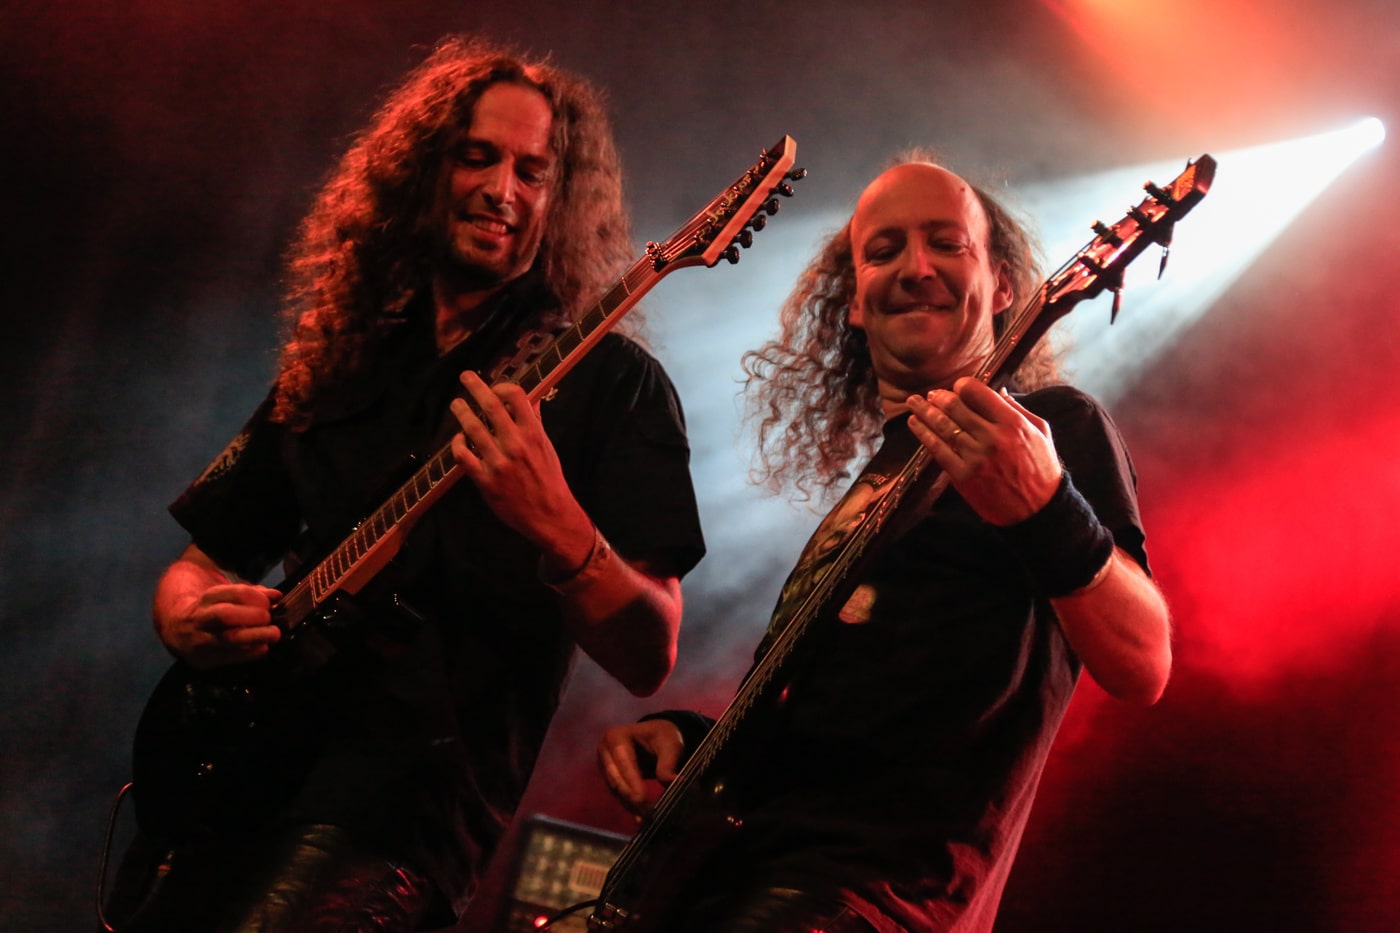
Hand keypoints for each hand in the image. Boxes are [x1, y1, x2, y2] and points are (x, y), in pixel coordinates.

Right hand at [154, 556, 282, 669]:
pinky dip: (251, 653)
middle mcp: (200, 619)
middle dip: (253, 616)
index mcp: (207, 599)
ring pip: (227, 639)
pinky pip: (231, 658)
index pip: (232, 593)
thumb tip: (276, 596)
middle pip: (225, 615)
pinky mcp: (203, 661)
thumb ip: (252, 595)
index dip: (255, 597)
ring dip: (256, 637)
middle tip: (269, 620)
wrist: (176, 631)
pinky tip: (262, 648)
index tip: (269, 603)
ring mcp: (200, 641)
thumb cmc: (211, 610)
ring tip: (273, 635)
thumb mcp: (225, 597)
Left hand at [449, 372, 587, 552]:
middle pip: (491, 407)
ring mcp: (499, 463)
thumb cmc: (549, 479)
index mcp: (534, 434)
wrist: (549, 515)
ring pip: (473, 428)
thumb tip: (531, 399)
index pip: (517, 397)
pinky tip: (458, 439)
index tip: (495, 387)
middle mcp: (516, 445)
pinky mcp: (486, 481)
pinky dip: (458, 443)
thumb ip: (535, 422)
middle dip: (475, 387)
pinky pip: (464, 456)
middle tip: (465, 377)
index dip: (502, 386)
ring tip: (457, 404)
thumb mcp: (547, 447)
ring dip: (462, 412)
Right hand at [596, 719, 685, 818]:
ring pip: (615, 789)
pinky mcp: (609, 777)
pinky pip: (618, 794)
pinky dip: (629, 805)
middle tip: (648, 814)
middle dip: (631, 798)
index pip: (624, 763)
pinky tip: (641, 817)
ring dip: (630, 805)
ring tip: (647, 818)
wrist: (658, 736)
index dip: (632, 783)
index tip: (643, 801)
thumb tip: (674, 783)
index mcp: (617, 736)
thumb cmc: (664, 736)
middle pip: (616, 778)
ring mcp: (605, 764)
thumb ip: (669, 764)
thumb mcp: (671, 744)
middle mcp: (605, 750)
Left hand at [907, 376, 1062, 524]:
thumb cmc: (1041, 469)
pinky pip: (938, 450)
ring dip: (925, 412)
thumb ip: (1017, 409)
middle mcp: (992, 438)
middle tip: (931, 394)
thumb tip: (998, 390)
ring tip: (913, 402)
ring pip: (943, 427)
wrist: (1038, 511)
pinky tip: (915, 424)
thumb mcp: (1040, 432)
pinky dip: (924, 434)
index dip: (963, 386)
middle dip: (939, 397)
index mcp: (1012, 423)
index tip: (957, 386)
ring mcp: (975, 458)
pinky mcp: (963, 476)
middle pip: (955, 408)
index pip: (977, 393)